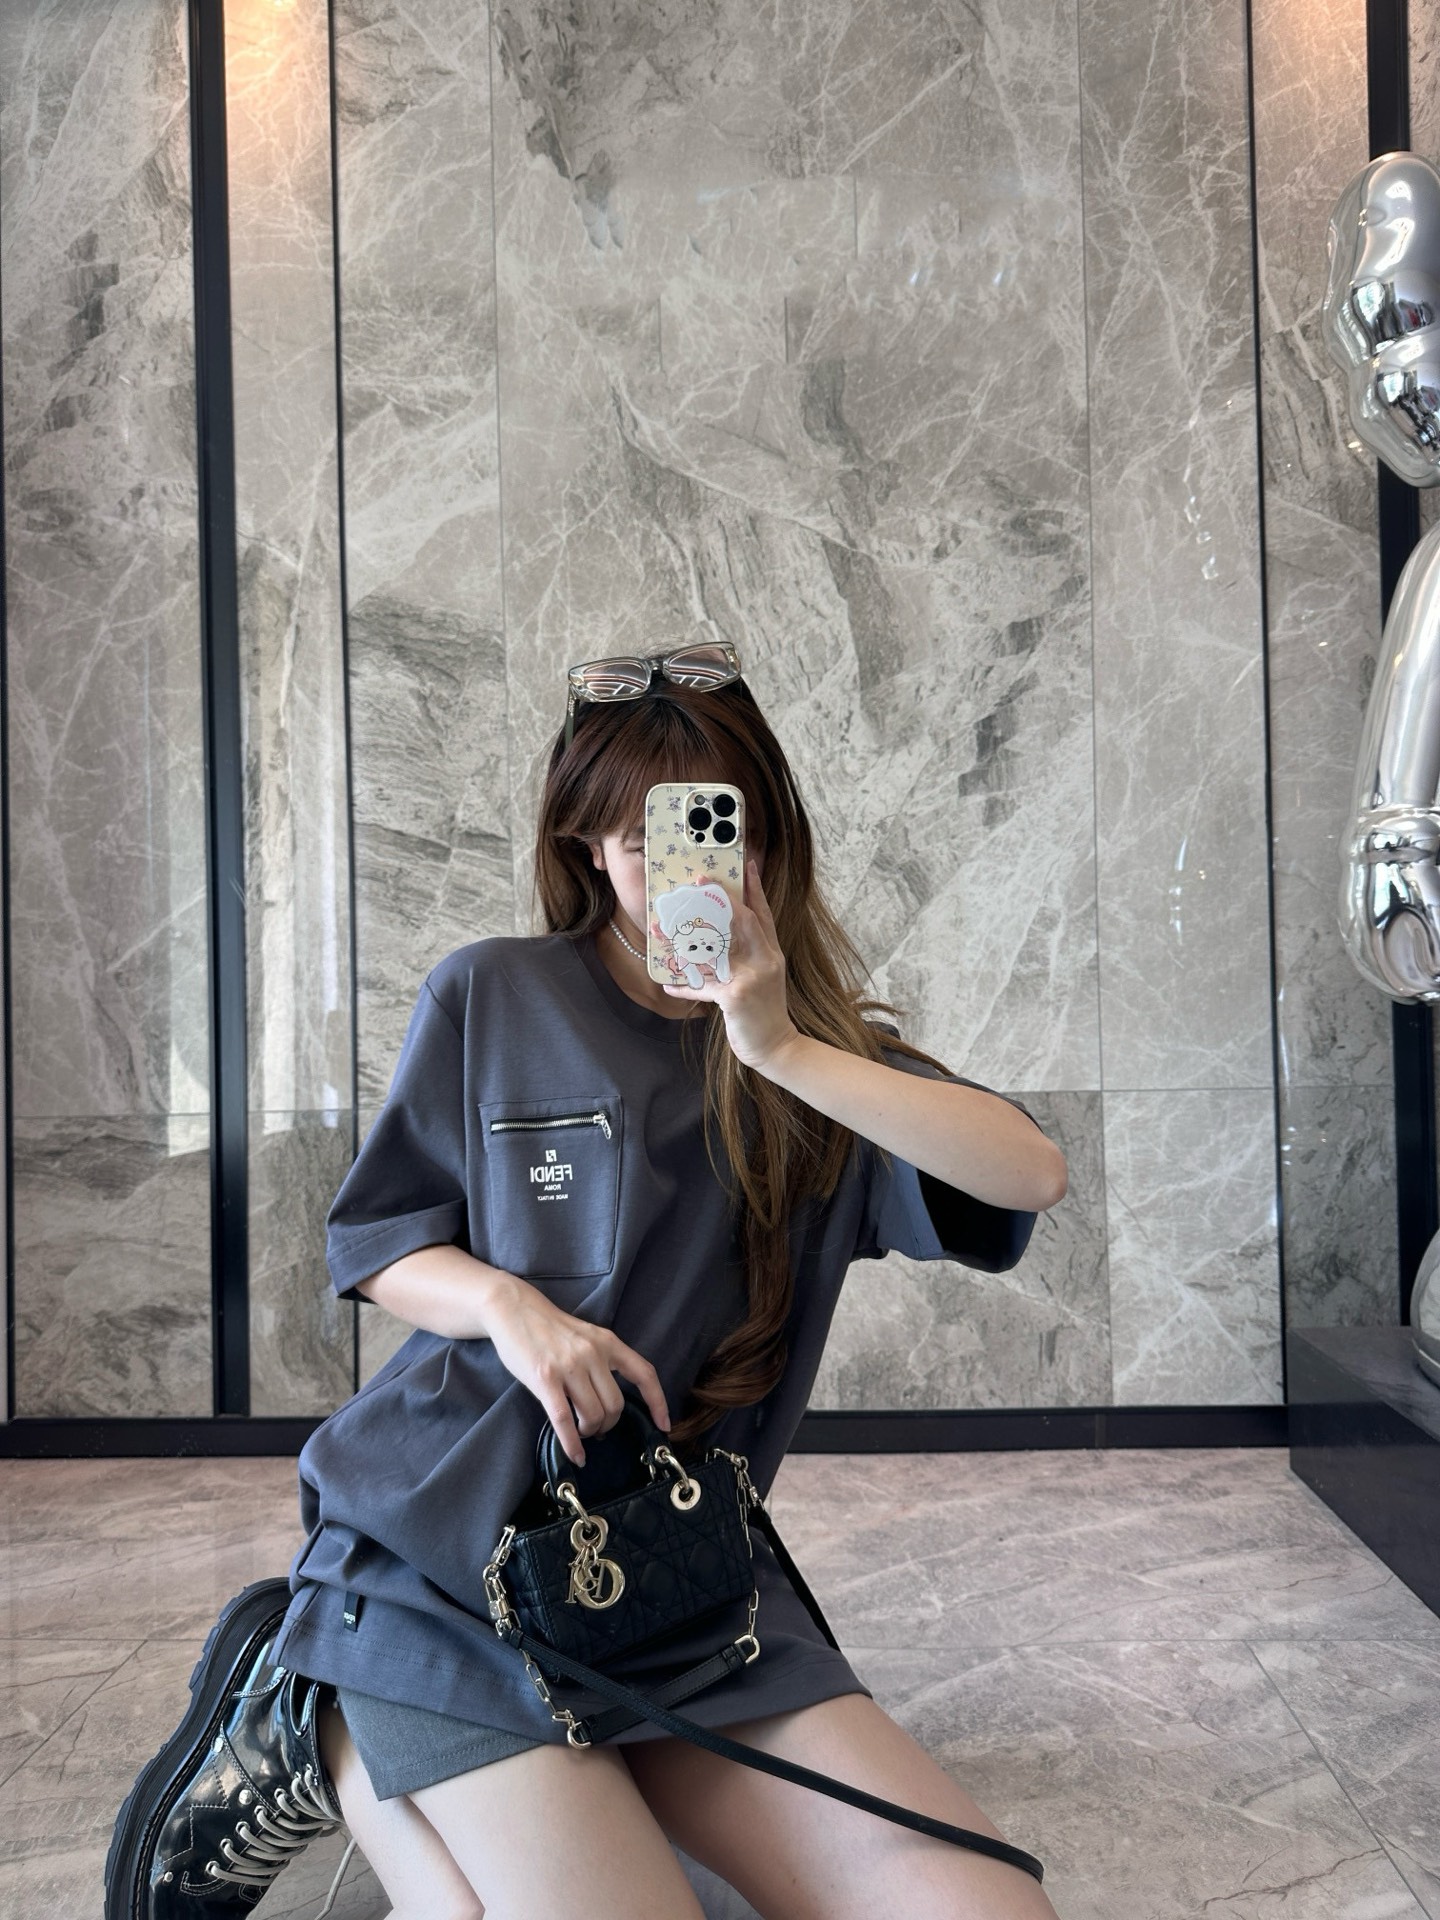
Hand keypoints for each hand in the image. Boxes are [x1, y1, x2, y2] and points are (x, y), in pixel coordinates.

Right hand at [478, 1272, 670, 1467]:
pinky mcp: (545, 1379)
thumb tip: (611, 1400)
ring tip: (581, 1432)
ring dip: (589, 1431)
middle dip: (608, 1424)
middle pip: (616, 1404)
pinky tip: (574, 1455)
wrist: (514, 1309)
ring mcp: (569, 1366)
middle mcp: (593, 1353)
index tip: (663, 1424)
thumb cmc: (549, 1328)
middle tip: (596, 1429)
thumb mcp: (586, 1336)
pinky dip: (572, 1444)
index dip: (658, 1402)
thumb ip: (601, 1361)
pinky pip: (564, 1420)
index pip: (644, 1374)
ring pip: (593, 1414)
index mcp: (608, 1342)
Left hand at [658, 857, 800, 1074]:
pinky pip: (704, 986)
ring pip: (716, 947)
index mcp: (771, 954)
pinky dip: (685, 986)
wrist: (777, 1047)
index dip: (755, 888)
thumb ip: (744, 960)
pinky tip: (669, 985)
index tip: (746, 864)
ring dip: (686, 937)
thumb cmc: (764, 1013)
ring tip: (663, 927)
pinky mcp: (736, 997)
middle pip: (743, 920)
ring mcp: (752, 977)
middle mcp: (765, 960)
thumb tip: (716, 944)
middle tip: (700, 879)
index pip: (763, 914)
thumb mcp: (762, 980)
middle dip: (721, 898)